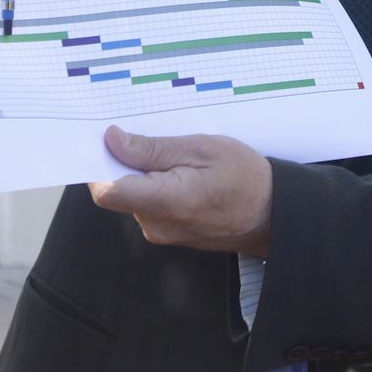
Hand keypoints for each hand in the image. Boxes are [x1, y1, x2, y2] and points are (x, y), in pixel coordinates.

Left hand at [88, 127, 272, 256]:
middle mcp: (157, 224)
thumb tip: (112, 140)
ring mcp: (162, 232)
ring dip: (146, 173)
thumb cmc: (244, 178)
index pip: (107, 191)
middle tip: (156, 139)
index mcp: (165, 202)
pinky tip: (184, 173)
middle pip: (119, 189)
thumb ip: (152, 149)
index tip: (108, 140)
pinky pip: (149, 204)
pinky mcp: (168, 233)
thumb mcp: (200, 148)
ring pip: (134, 195)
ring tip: (180, 158)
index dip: (99, 164)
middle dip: (128, 162)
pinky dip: (157, 185)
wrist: (272, 213)